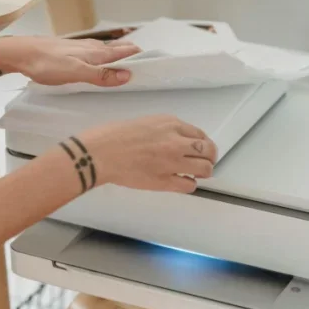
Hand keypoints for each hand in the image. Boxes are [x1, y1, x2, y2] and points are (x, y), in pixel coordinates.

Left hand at [0, 36, 140, 86]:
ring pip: (108, 53)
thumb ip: (101, 75)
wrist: (21, 53)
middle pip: (119, 52)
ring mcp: (82, 49)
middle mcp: (92, 48)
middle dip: (134, 59)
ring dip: (120, 59)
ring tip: (130, 68)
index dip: (142, 59)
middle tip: (148, 70)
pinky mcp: (72, 52)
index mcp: (96, 53)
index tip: (157, 67)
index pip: (126, 53)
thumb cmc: (46, 64)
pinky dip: (106, 60)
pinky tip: (102, 65)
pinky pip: (96, 55)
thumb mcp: (75, 73)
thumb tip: (128, 75)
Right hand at [74, 115, 217, 192]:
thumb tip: (169, 141)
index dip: (202, 143)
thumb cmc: (111, 136)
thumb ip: (161, 131)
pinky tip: (181, 182)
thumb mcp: (142, 123)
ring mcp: (172, 162)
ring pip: (205, 169)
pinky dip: (188, 185)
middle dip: (208, 157)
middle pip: (208, 150)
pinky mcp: (165, 181)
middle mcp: (176, 141)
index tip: (199, 149)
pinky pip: (189, 185)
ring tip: (194, 174)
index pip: (198, 133)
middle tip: (203, 163)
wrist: (99, 153)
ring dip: (202, 172)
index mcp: (169, 123)